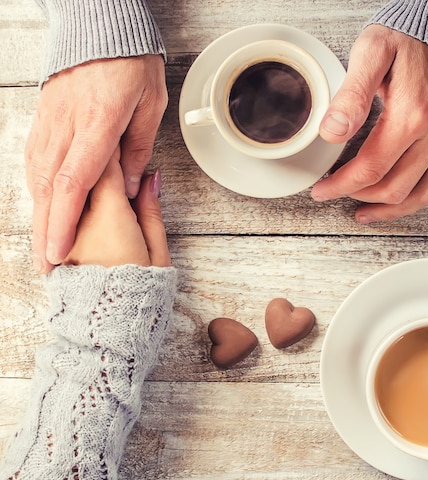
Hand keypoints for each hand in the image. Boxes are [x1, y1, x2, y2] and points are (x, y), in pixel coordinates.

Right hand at [25, 55, 167, 272]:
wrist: (100, 24)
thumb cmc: (131, 63)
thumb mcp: (151, 106)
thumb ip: (138, 150)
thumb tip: (129, 191)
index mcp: (97, 124)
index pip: (74, 183)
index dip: (63, 222)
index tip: (58, 252)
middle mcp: (66, 125)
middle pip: (48, 187)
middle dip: (45, 230)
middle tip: (47, 265)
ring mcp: (50, 120)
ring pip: (36, 175)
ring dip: (38, 213)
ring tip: (44, 245)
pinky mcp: (44, 117)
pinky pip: (35, 158)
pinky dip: (36, 187)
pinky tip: (40, 206)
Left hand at [311, 25, 427, 223]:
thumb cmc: (405, 35)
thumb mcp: (370, 53)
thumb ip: (350, 96)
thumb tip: (331, 133)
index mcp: (411, 115)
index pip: (370, 169)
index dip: (341, 186)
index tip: (322, 190)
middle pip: (396, 188)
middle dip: (361, 197)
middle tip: (339, 193)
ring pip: (426, 193)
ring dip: (395, 209)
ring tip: (369, 212)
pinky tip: (413, 192)